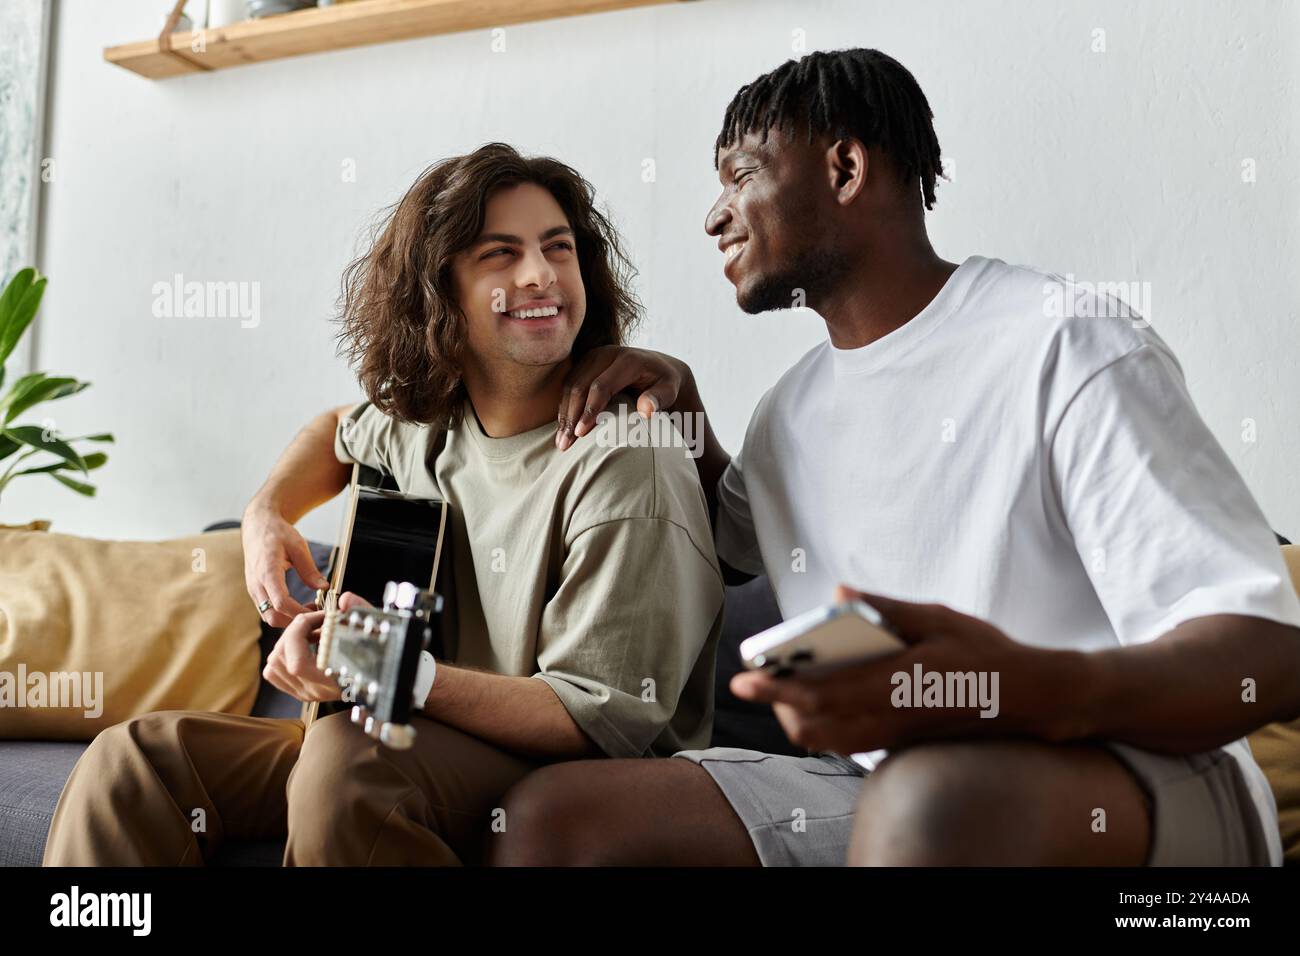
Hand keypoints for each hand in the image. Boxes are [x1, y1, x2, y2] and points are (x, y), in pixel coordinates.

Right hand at [242, 501, 330, 626]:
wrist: (258, 526)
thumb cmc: (277, 533)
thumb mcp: (298, 546)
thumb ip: (309, 569)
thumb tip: (323, 587)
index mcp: (267, 571)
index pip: (281, 602)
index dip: (300, 612)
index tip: (318, 612)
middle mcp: (256, 584)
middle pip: (272, 616)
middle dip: (294, 621)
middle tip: (316, 615)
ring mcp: (253, 589)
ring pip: (268, 616)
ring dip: (288, 619)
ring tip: (309, 609)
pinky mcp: (255, 591)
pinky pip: (266, 610)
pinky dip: (282, 614)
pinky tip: (298, 606)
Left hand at [262, 592, 371, 702]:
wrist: (383, 675)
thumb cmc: (381, 652)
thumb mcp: (376, 629)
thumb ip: (361, 612)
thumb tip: (345, 600)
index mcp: (333, 681)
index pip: (297, 663)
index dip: (300, 631)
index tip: (317, 616)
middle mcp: (316, 690)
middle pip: (281, 659)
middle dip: (293, 631)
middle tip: (313, 620)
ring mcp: (306, 692)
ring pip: (273, 664)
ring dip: (286, 641)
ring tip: (307, 632)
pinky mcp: (301, 690)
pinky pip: (274, 672)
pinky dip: (281, 654)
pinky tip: (300, 645)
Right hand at [556, 345, 690, 449]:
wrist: (658, 366)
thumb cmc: (664, 384)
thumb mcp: (670, 390)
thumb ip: (660, 399)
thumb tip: (645, 412)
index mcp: (628, 360)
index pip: (602, 386)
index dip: (590, 410)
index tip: (581, 433)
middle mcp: (607, 353)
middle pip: (580, 386)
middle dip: (571, 416)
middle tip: (565, 444)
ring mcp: (593, 356)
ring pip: (570, 385)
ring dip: (563, 413)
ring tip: (561, 441)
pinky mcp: (585, 362)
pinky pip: (568, 384)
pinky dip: (564, 406)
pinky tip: (563, 427)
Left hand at [729, 585, 1063, 753]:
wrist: (1030, 698)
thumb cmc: (984, 653)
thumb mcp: (939, 618)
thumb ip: (886, 607)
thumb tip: (838, 593)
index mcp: (897, 684)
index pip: (822, 694)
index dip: (777, 690)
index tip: (744, 680)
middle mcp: (890, 718)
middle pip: (813, 726)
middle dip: (777, 704)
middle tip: (760, 677)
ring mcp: (893, 736)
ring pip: (826, 739)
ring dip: (797, 716)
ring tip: (784, 684)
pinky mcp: (897, 742)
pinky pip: (845, 742)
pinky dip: (820, 725)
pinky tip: (818, 697)